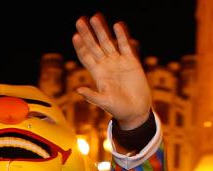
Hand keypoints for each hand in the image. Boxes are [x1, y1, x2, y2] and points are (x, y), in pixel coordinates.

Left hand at [71, 15, 151, 130]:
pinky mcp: (131, 61)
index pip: (86, 57)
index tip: (75, 36)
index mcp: (98, 74)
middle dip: (87, 34)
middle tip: (80, 21)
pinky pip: (125, 46)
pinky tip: (117, 25)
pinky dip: (122, 36)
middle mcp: (106, 65)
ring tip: (96, 17)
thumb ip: (92, 96)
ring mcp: (118, 62)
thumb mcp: (105, 103)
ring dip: (101, 30)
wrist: (137, 111)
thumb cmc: (119, 109)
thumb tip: (78, 89)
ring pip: (107, 42)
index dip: (80, 47)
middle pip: (94, 46)